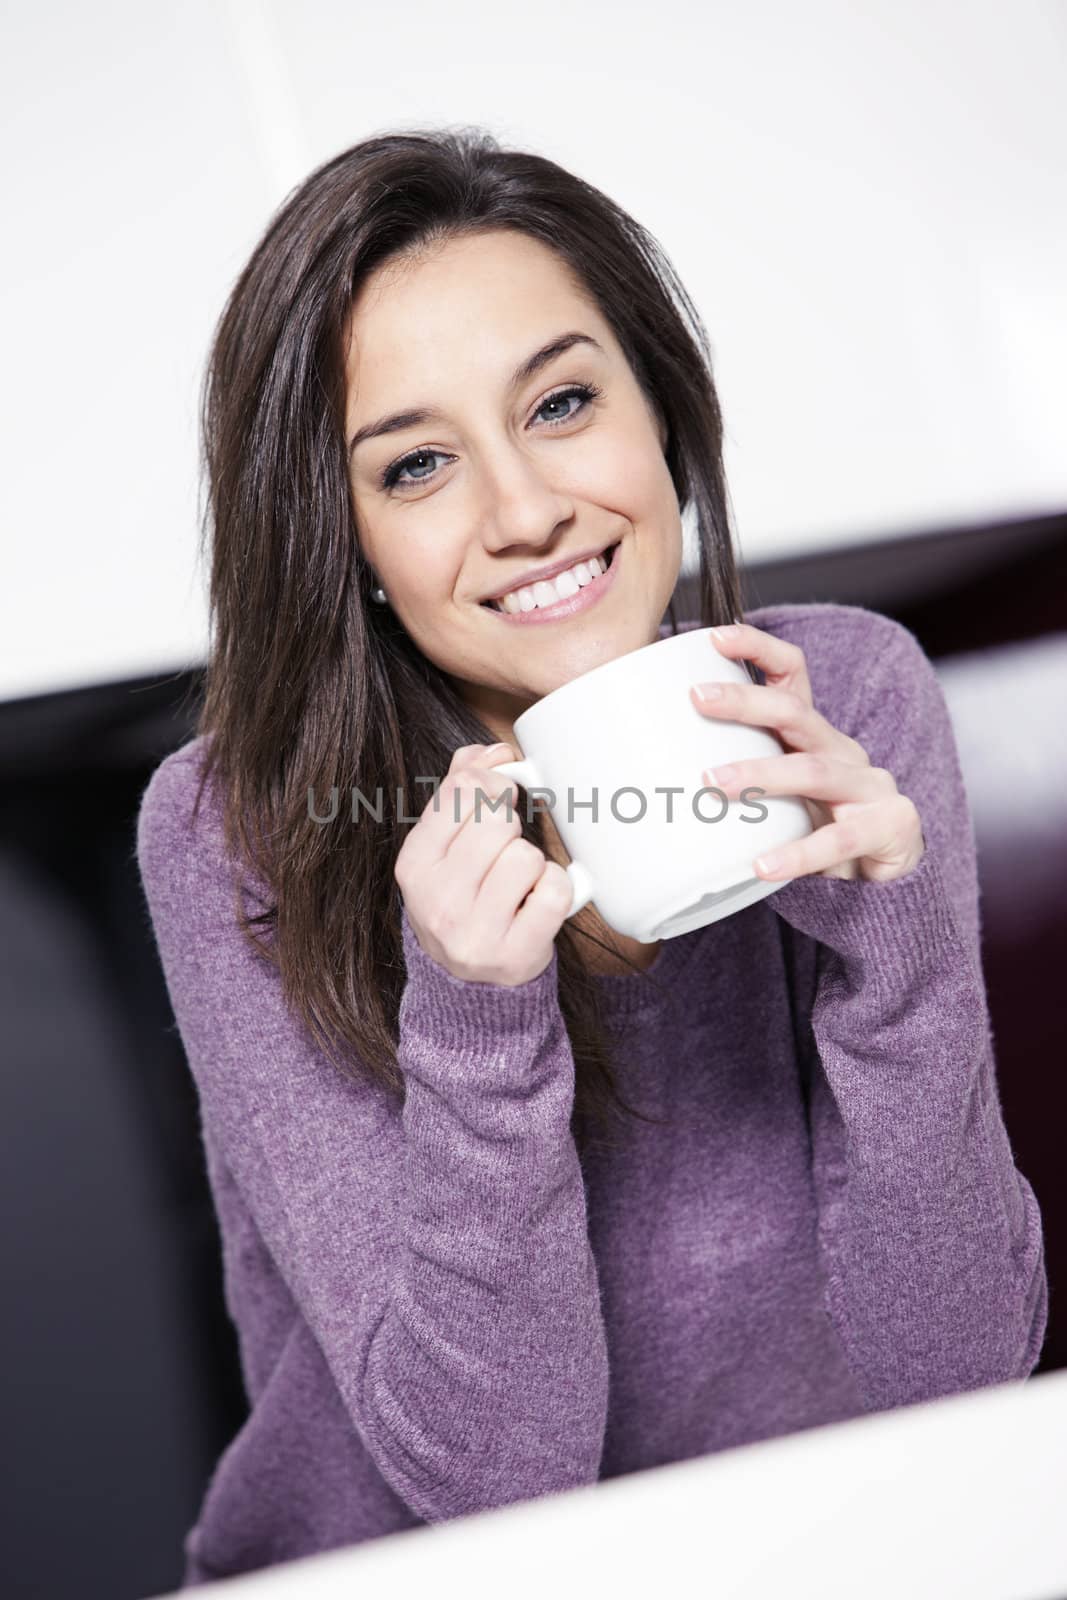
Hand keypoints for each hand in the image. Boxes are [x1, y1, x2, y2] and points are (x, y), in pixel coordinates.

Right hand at [394, 742, 572, 984]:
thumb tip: (493, 750)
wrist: (467, 982)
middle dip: (511, 827)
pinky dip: (556, 889)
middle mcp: (438, 900)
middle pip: (498, 821)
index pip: (461, 791)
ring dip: (533, 862)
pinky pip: (556, 891)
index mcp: (415, 864)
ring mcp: (475, 931)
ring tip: (518, 883)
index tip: (498, 799)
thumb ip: (460, 788)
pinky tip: (537, 901)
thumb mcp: (443, 846)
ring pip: (527, 856)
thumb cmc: (460, 899)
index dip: (492, 785)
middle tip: (505, 849)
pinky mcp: (516, 952)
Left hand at [689, 623, 925, 883]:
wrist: (891, 866)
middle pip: (795, 713)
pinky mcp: (889, 825)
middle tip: (697, 698)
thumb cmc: (820, 824)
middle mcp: (842, 750)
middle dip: (746, 701)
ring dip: (763, 775)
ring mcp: (870, 785)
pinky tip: (762, 866)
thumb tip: (651, 773)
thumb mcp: (780, 791)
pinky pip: (838, 841)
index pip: (792, 674)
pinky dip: (798, 854)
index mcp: (813, 734)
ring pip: (814, 770)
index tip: (715, 638)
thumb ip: (737, 775)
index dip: (758, 649)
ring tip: (714, 783)